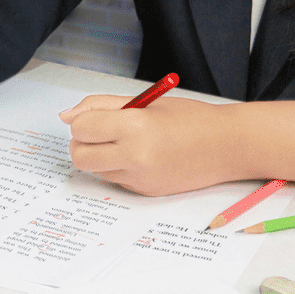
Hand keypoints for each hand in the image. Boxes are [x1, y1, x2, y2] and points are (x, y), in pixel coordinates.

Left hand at [59, 95, 294, 193]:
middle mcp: (134, 156)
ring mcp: (138, 178)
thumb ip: (102, 106)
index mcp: (134, 127)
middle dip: (81, 143)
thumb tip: (67, 116)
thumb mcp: (146, 102)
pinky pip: (114, 179)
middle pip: (79, 156)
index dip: (82, 121)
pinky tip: (139, 156)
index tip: (93, 117)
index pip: (81, 128)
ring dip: (98, 155)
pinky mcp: (144, 191)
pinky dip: (116, 167)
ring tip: (124, 142)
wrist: (227, 146)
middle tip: (99, 132)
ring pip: (94, 170)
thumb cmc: (189, 119)